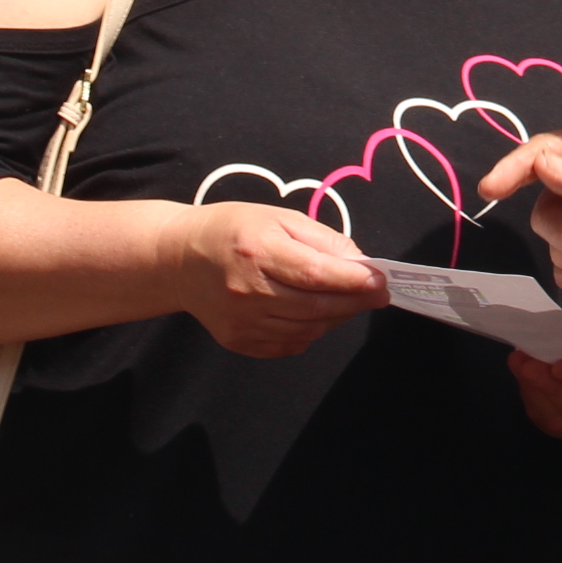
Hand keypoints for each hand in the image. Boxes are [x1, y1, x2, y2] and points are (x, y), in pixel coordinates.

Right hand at [168, 201, 386, 357]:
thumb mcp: (278, 218)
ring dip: (336, 317)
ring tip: (346, 300)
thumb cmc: (235, 230)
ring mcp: (241, 321)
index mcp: (258, 251)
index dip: (353, 281)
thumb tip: (360, 263)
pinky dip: (311, 332)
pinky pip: (288, 344)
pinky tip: (315, 315)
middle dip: (355, 302)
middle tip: (379, 294)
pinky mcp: (237, 340)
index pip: (315, 274)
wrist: (180, 260)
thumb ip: (322, 239)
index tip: (380, 281)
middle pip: (315, 307)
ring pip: (306, 330)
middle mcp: (247, 291)